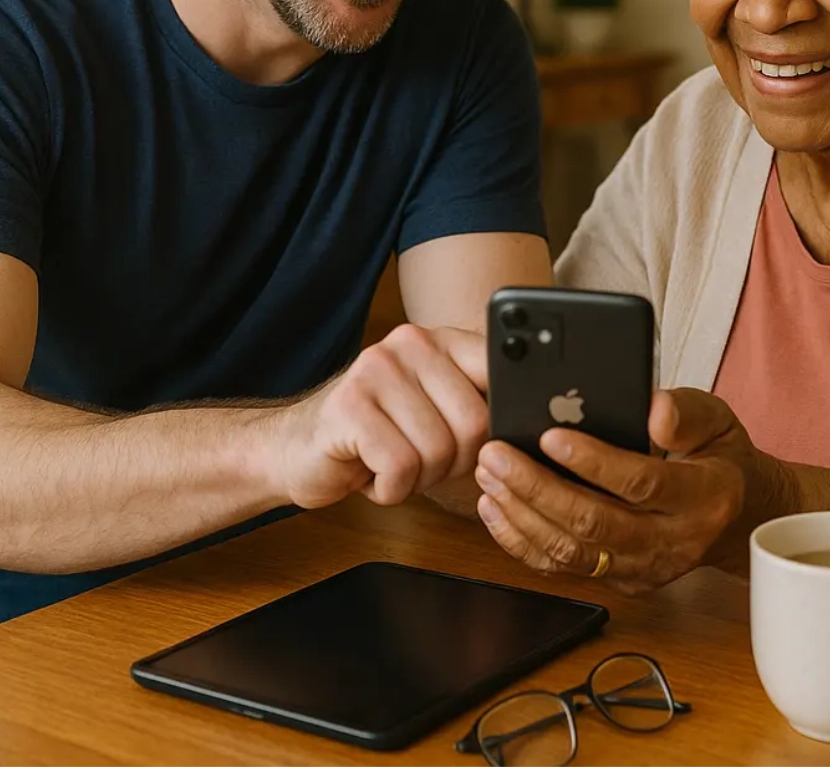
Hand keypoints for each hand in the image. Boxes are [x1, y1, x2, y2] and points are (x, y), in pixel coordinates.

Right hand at [274, 325, 488, 509]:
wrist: (296, 449)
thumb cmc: (378, 436)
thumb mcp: (435, 409)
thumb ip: (478, 403)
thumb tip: (533, 424)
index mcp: (441, 340)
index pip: (500, 373)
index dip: (499, 423)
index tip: (485, 445)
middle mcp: (410, 344)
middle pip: (475, 422)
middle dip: (455, 463)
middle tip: (424, 463)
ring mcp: (376, 370)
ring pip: (439, 449)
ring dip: (420, 478)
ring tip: (394, 465)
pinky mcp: (349, 407)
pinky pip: (401, 467)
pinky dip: (391, 489)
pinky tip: (372, 475)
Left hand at [474, 388, 829, 592]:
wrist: (736, 516)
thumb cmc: (718, 456)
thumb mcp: (718, 420)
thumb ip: (686, 411)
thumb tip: (653, 409)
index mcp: (701, 498)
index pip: (640, 484)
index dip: (592, 462)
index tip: (549, 435)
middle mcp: (671, 542)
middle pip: (593, 524)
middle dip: (537, 488)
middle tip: (497, 454)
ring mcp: (643, 569)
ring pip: (571, 553)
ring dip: (521, 516)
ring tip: (489, 476)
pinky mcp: (618, 580)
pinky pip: (563, 568)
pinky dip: (522, 542)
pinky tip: (496, 510)